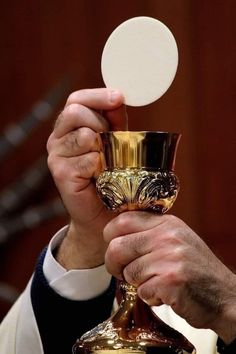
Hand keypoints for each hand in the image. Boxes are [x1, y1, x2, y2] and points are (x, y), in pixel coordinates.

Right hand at [47, 88, 124, 268]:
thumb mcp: (115, 141)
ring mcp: (56, 156)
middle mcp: (58, 138)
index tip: (118, 98)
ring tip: (107, 162)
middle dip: (101, 123)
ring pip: (84, 135)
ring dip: (103, 147)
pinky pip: (88, 159)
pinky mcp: (61, 174)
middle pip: (76, 112)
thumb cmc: (111, 175)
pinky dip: (102, 167)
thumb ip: (114, 119)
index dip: (97, 96)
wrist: (104, 211)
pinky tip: (102, 177)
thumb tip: (118, 98)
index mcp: (69, 126)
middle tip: (111, 141)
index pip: (76, 99)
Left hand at [104, 211, 235, 342]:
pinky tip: (165, 293)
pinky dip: (150, 297)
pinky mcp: (171, 280)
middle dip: (114, 265)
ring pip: (129, 272)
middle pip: (117, 247)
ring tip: (157, 282)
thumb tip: (115, 236)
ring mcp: (170, 257)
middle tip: (124, 273)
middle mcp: (167, 236)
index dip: (111, 237)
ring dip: (137, 284)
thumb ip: (149, 233)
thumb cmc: (196, 269)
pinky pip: (142, 291)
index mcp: (166, 223)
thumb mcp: (176, 239)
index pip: (122, 220)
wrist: (225, 295)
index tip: (117, 249)